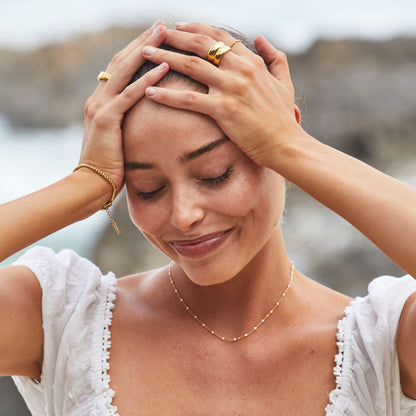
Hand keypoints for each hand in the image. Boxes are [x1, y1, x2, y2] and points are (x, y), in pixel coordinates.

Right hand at [79, 21, 168, 190]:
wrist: (91, 184)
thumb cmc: (110, 165)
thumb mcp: (119, 138)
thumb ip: (126, 122)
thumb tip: (145, 117)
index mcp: (101, 101)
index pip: (120, 68)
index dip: (138, 50)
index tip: (157, 37)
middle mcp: (98, 98)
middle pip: (122, 61)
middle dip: (143, 41)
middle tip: (163, 25)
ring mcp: (100, 107)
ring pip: (124, 71)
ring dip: (146, 51)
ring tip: (164, 35)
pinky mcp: (106, 119)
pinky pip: (129, 95)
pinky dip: (146, 81)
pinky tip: (163, 68)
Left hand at [141, 22, 304, 169]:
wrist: (286, 145)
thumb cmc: (283, 118)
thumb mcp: (285, 82)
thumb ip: (275, 57)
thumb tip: (261, 38)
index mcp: (252, 62)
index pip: (219, 37)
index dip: (196, 28)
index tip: (179, 26)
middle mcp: (240, 70)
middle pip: (201, 45)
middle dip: (174, 37)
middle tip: (154, 34)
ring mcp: (231, 88)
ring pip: (191, 66)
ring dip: (165, 57)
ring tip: (144, 54)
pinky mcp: (224, 110)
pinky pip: (189, 99)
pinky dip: (167, 95)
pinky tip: (150, 92)